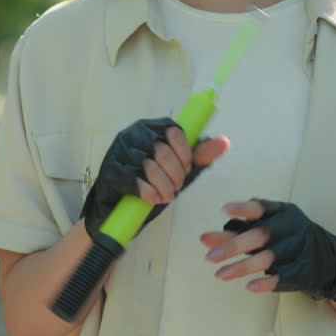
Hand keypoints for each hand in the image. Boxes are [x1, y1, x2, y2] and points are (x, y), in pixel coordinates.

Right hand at [80, 117, 228, 242]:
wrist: (118, 208)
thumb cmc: (150, 182)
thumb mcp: (179, 169)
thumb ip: (200, 156)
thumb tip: (224, 142)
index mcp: (151, 127)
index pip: (174, 131)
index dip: (185, 154)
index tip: (187, 169)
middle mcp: (133, 134)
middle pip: (164, 150)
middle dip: (176, 174)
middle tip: (177, 187)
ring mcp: (119, 152)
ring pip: (150, 166)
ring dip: (164, 187)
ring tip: (167, 196)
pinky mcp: (110, 171)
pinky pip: (135, 181)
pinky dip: (150, 193)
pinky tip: (154, 199)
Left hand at [200, 198, 335, 301]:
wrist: (328, 258)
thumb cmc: (285, 237)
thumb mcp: (267, 227)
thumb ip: (237, 231)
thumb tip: (204, 238)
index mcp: (282, 211)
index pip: (261, 207)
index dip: (243, 209)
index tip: (223, 210)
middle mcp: (291, 228)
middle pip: (260, 235)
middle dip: (233, 246)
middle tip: (208, 256)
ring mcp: (298, 249)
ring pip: (268, 258)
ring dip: (242, 267)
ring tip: (220, 274)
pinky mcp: (302, 271)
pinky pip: (283, 277)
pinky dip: (266, 282)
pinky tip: (249, 286)